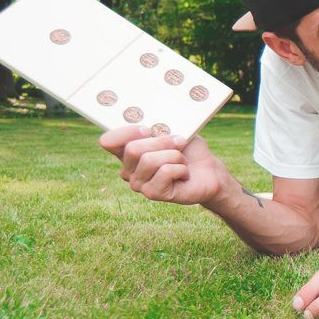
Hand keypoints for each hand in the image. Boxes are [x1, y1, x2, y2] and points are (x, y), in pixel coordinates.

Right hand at [98, 126, 224, 204]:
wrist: (209, 172)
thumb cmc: (190, 151)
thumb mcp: (173, 130)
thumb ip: (157, 125)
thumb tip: (149, 123)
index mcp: (127, 152)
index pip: (108, 141)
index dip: (127, 132)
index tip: (149, 129)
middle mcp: (128, 170)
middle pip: (133, 149)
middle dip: (162, 142)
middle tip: (179, 143)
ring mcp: (138, 184)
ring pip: (149, 160)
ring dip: (175, 156)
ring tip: (182, 162)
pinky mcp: (152, 194)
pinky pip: (165, 172)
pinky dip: (181, 168)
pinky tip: (184, 175)